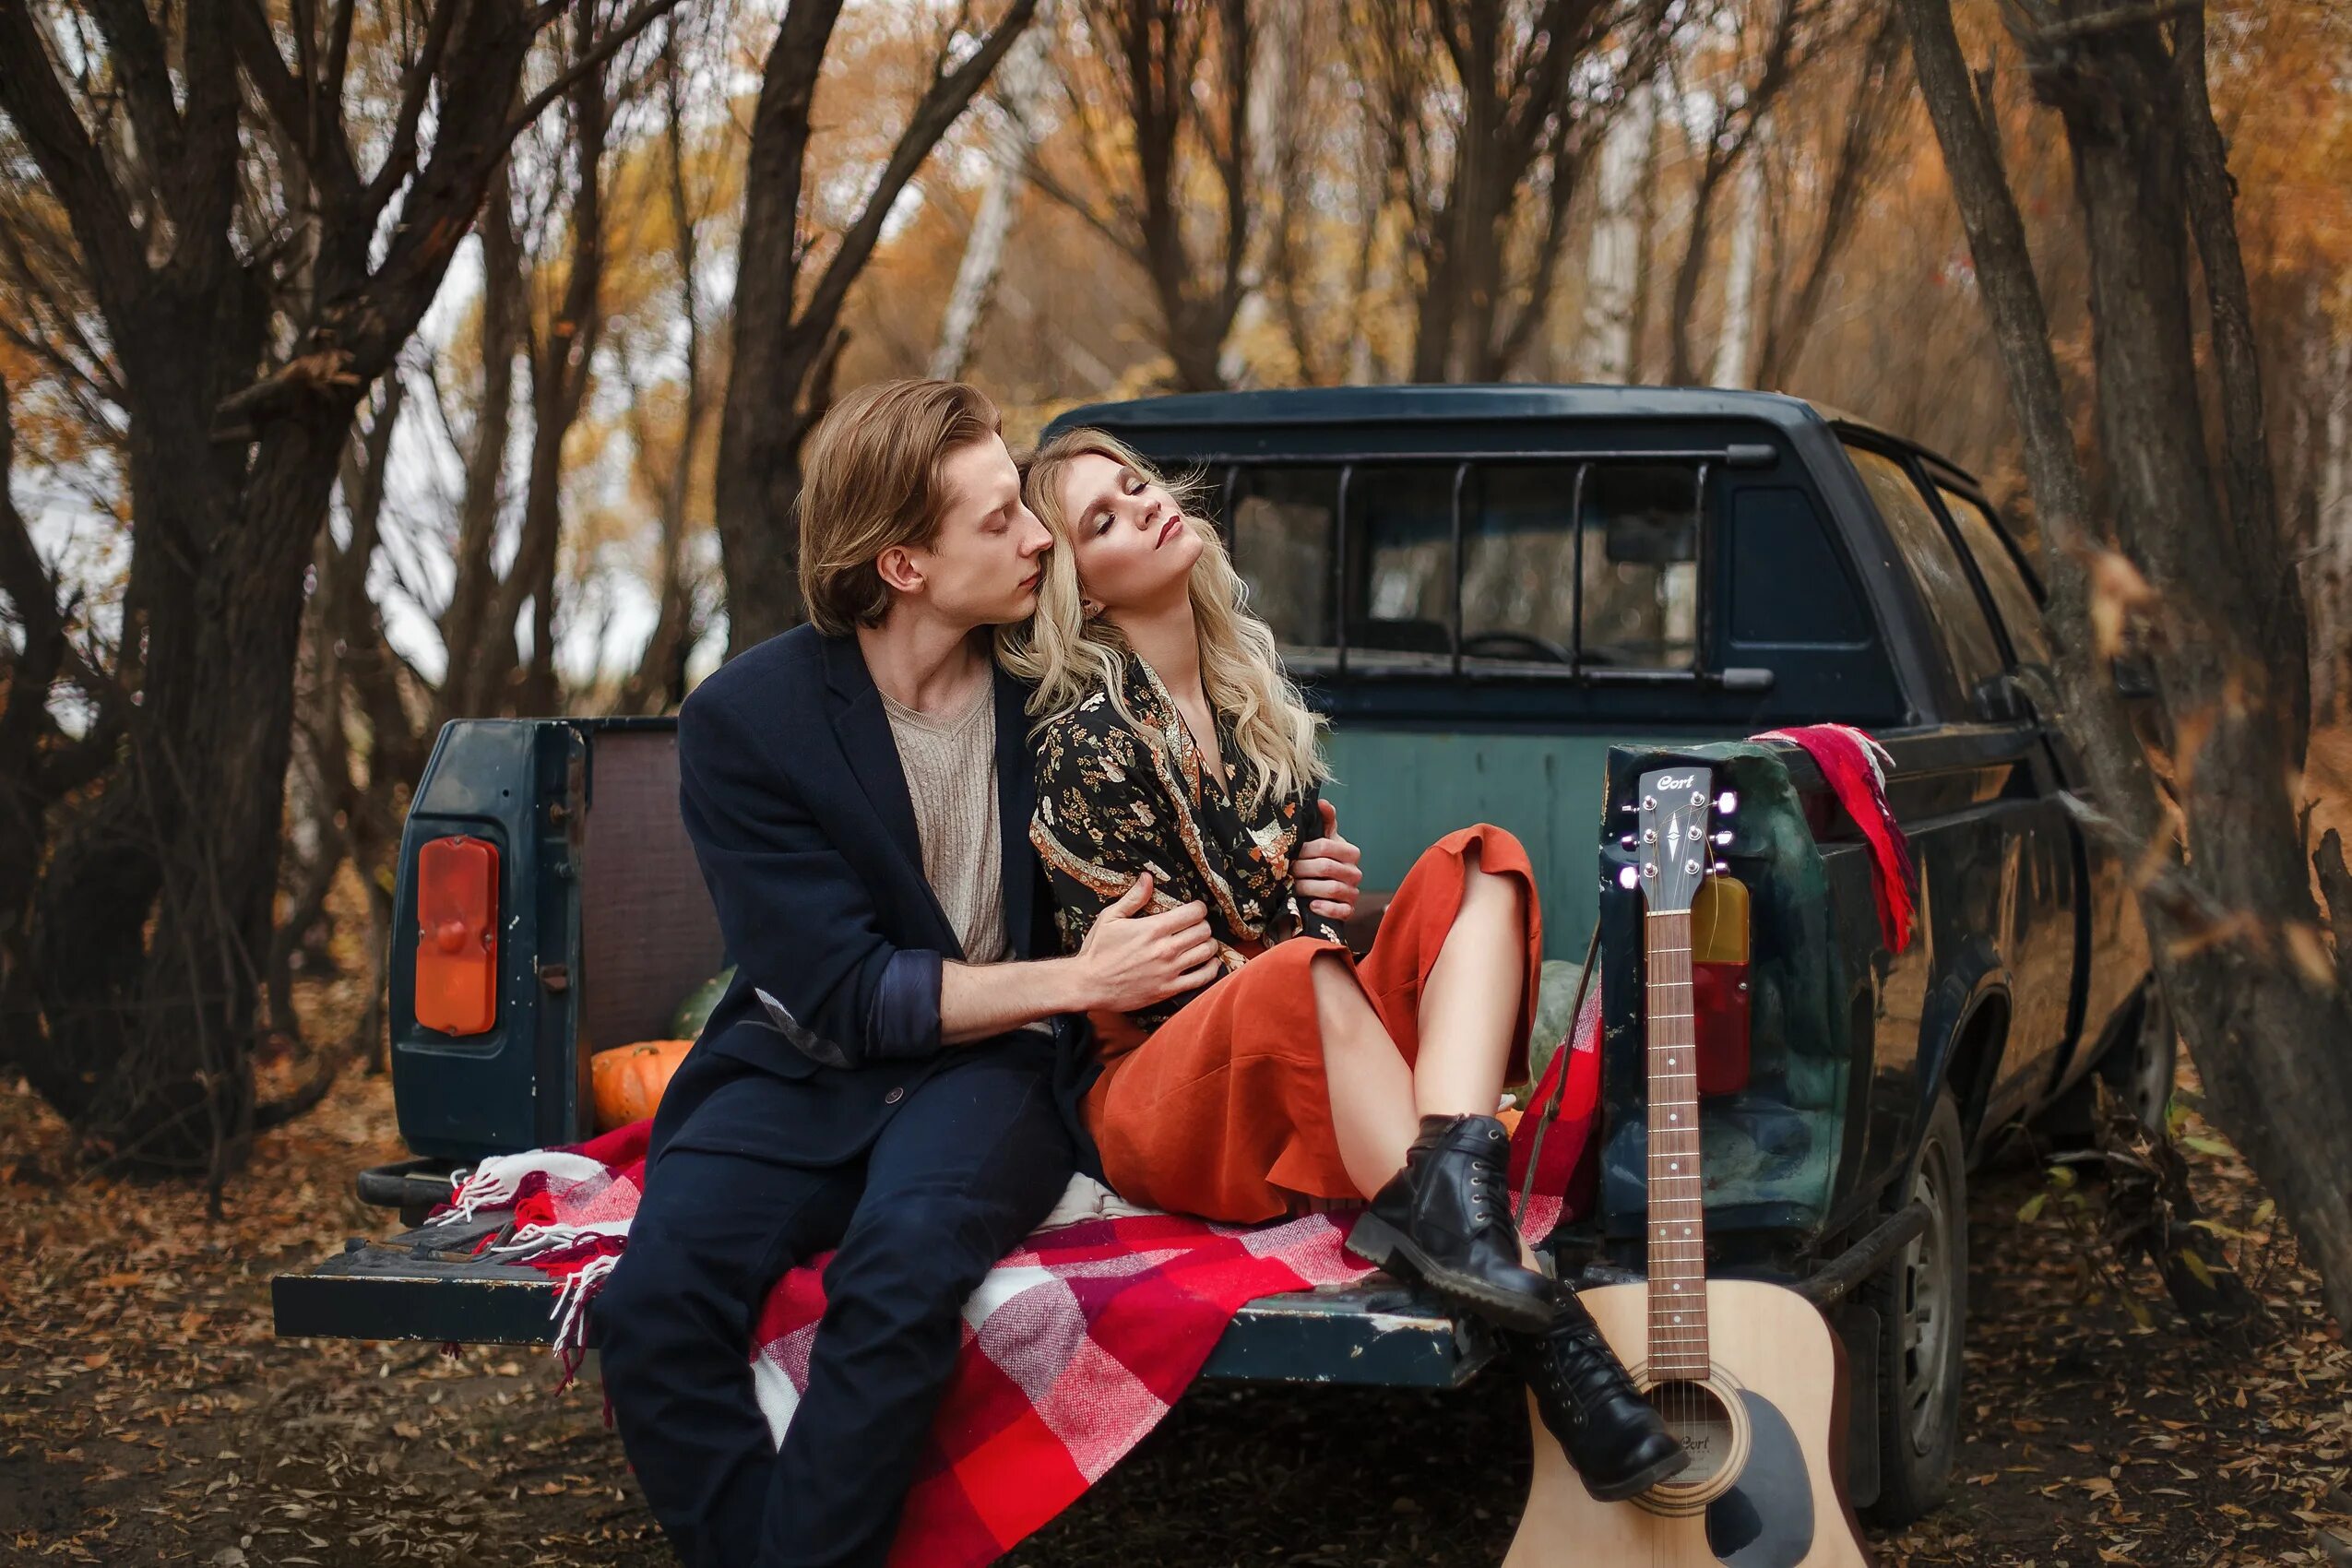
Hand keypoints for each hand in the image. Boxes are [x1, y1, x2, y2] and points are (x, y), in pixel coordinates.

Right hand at [1075, 873, 1222, 1012]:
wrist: (1089, 985)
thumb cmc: (1098, 950)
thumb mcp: (1110, 918)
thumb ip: (1133, 898)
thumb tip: (1148, 877)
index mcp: (1153, 929)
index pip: (1194, 913)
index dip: (1198, 908)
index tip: (1194, 910)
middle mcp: (1166, 949)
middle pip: (1204, 931)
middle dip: (1203, 925)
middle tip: (1196, 926)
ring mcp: (1169, 971)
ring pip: (1207, 952)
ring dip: (1209, 945)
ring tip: (1203, 942)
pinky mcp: (1169, 990)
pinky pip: (1202, 978)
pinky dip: (1211, 969)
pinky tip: (1209, 963)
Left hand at [1295, 799, 1363, 923]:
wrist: (1325, 894)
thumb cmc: (1321, 862)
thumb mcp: (1323, 841)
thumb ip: (1324, 822)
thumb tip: (1321, 801)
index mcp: (1350, 852)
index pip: (1326, 846)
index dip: (1305, 849)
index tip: (1289, 853)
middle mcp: (1355, 872)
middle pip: (1326, 867)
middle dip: (1302, 869)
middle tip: (1285, 871)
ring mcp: (1353, 892)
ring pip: (1333, 889)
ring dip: (1308, 888)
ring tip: (1292, 887)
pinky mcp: (1349, 911)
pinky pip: (1341, 911)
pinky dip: (1325, 908)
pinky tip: (1311, 905)